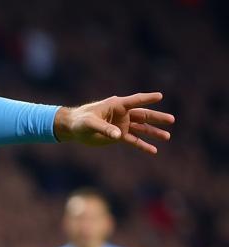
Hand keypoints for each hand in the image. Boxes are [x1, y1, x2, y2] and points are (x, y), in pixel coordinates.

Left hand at [54, 93, 173, 154]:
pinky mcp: (118, 136)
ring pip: (141, 129)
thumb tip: (118, 135)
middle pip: (143, 115)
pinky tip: (154, 150)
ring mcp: (122, 125)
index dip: (147, 98)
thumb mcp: (90, 123)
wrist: (74, 127)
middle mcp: (123, 114)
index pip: (135, 101)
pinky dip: (143, 145)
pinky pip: (133, 141)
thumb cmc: (80, 120)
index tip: (159, 96)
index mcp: (117, 105)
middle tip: (171, 120)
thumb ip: (104, 128)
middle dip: (157, 118)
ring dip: (154, 132)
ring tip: (167, 136)